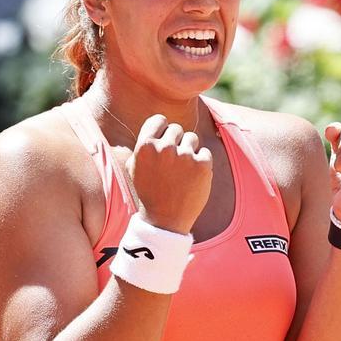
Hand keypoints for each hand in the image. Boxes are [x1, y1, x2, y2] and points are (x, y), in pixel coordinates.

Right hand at [125, 114, 212, 233]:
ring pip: (192, 138)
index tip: (164, 141)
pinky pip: (205, 152)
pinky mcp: (202, 164)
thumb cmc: (149, 191)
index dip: (163, 129)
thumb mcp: (136, 167)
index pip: (159, 120)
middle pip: (177, 129)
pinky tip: (192, 178)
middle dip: (177, 142)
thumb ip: (144, 144)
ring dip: (190, 151)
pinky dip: (202, 163)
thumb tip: (157, 124)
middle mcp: (165, 148)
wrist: (165, 219)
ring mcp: (185, 155)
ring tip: (182, 172)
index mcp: (145, 146)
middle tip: (173, 163)